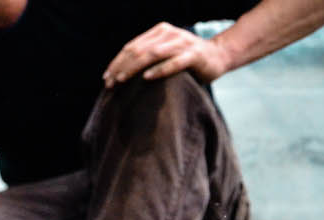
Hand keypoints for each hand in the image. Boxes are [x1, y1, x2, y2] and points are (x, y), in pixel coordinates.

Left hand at [104, 22, 232, 86]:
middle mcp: (170, 34)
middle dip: (121, 67)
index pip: (131, 47)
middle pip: (138, 50)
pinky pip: (173, 62)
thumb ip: (146, 57)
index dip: (116, 62)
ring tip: (121, 80)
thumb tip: (118, 73)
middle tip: (110, 84)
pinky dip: (159, 70)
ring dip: (134, 68)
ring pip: (152, 55)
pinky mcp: (193, 55)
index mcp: (159, 32)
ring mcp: (182, 43)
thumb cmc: (185, 58)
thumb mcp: (164, 53)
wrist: (218, 55)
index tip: (106, 78)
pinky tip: (146, 77)